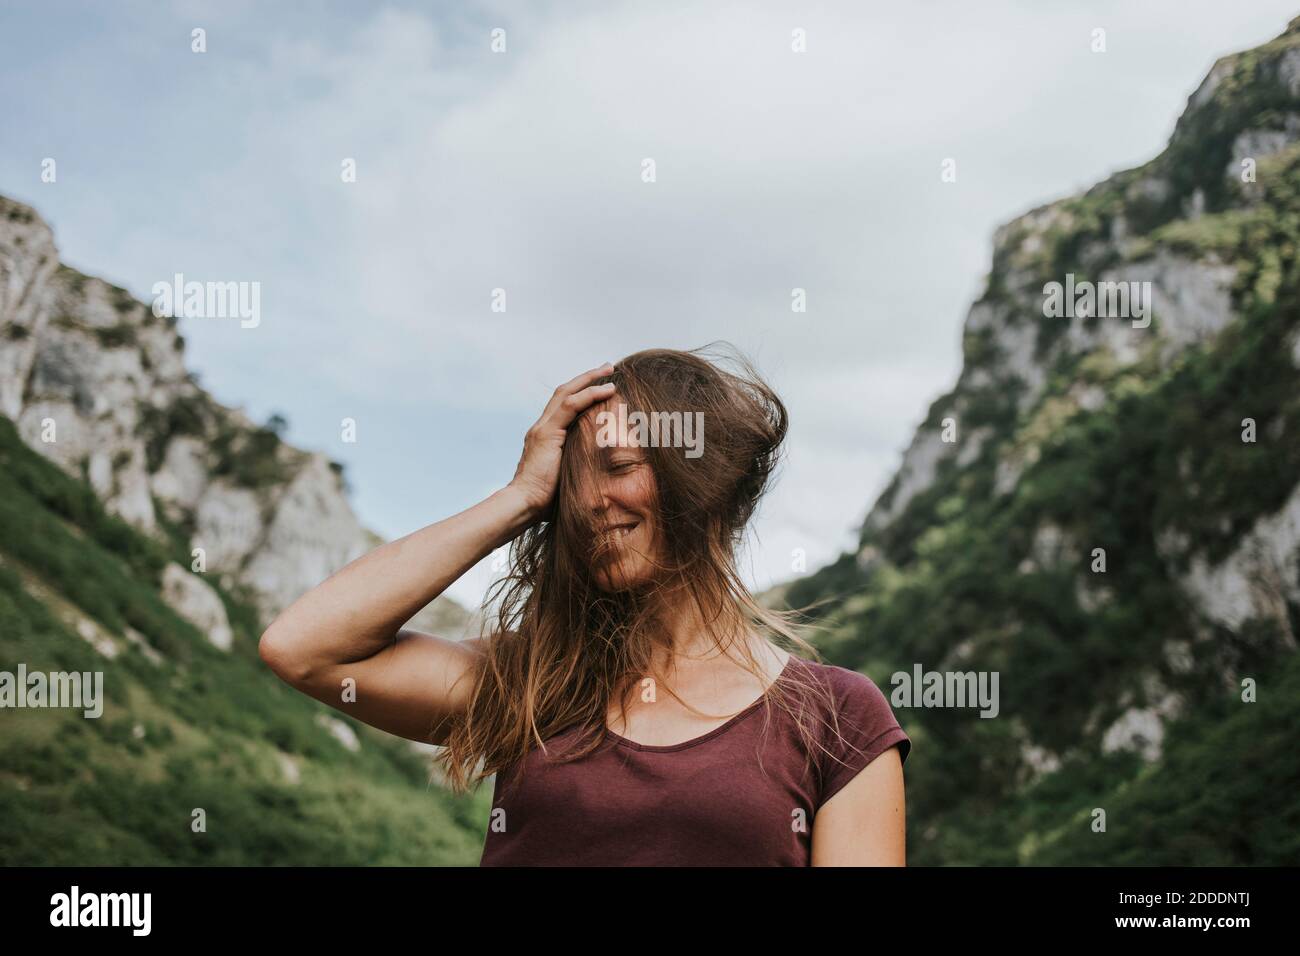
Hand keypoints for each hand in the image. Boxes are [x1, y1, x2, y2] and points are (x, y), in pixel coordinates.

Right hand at [509, 363, 616, 521]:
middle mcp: (541, 427)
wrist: (524, 506)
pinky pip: (570, 406)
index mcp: (545, 436)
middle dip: (587, 378)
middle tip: (608, 368)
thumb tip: (603, 472)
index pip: (563, 405)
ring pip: (567, 393)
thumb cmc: (545, 502)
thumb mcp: (568, 477)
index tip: (602, 386)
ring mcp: (542, 428)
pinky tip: (607, 390)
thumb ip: (578, 467)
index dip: (582, 392)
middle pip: (564, 392)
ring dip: (590, 379)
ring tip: (610, 371)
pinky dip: (589, 395)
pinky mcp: (546, 433)